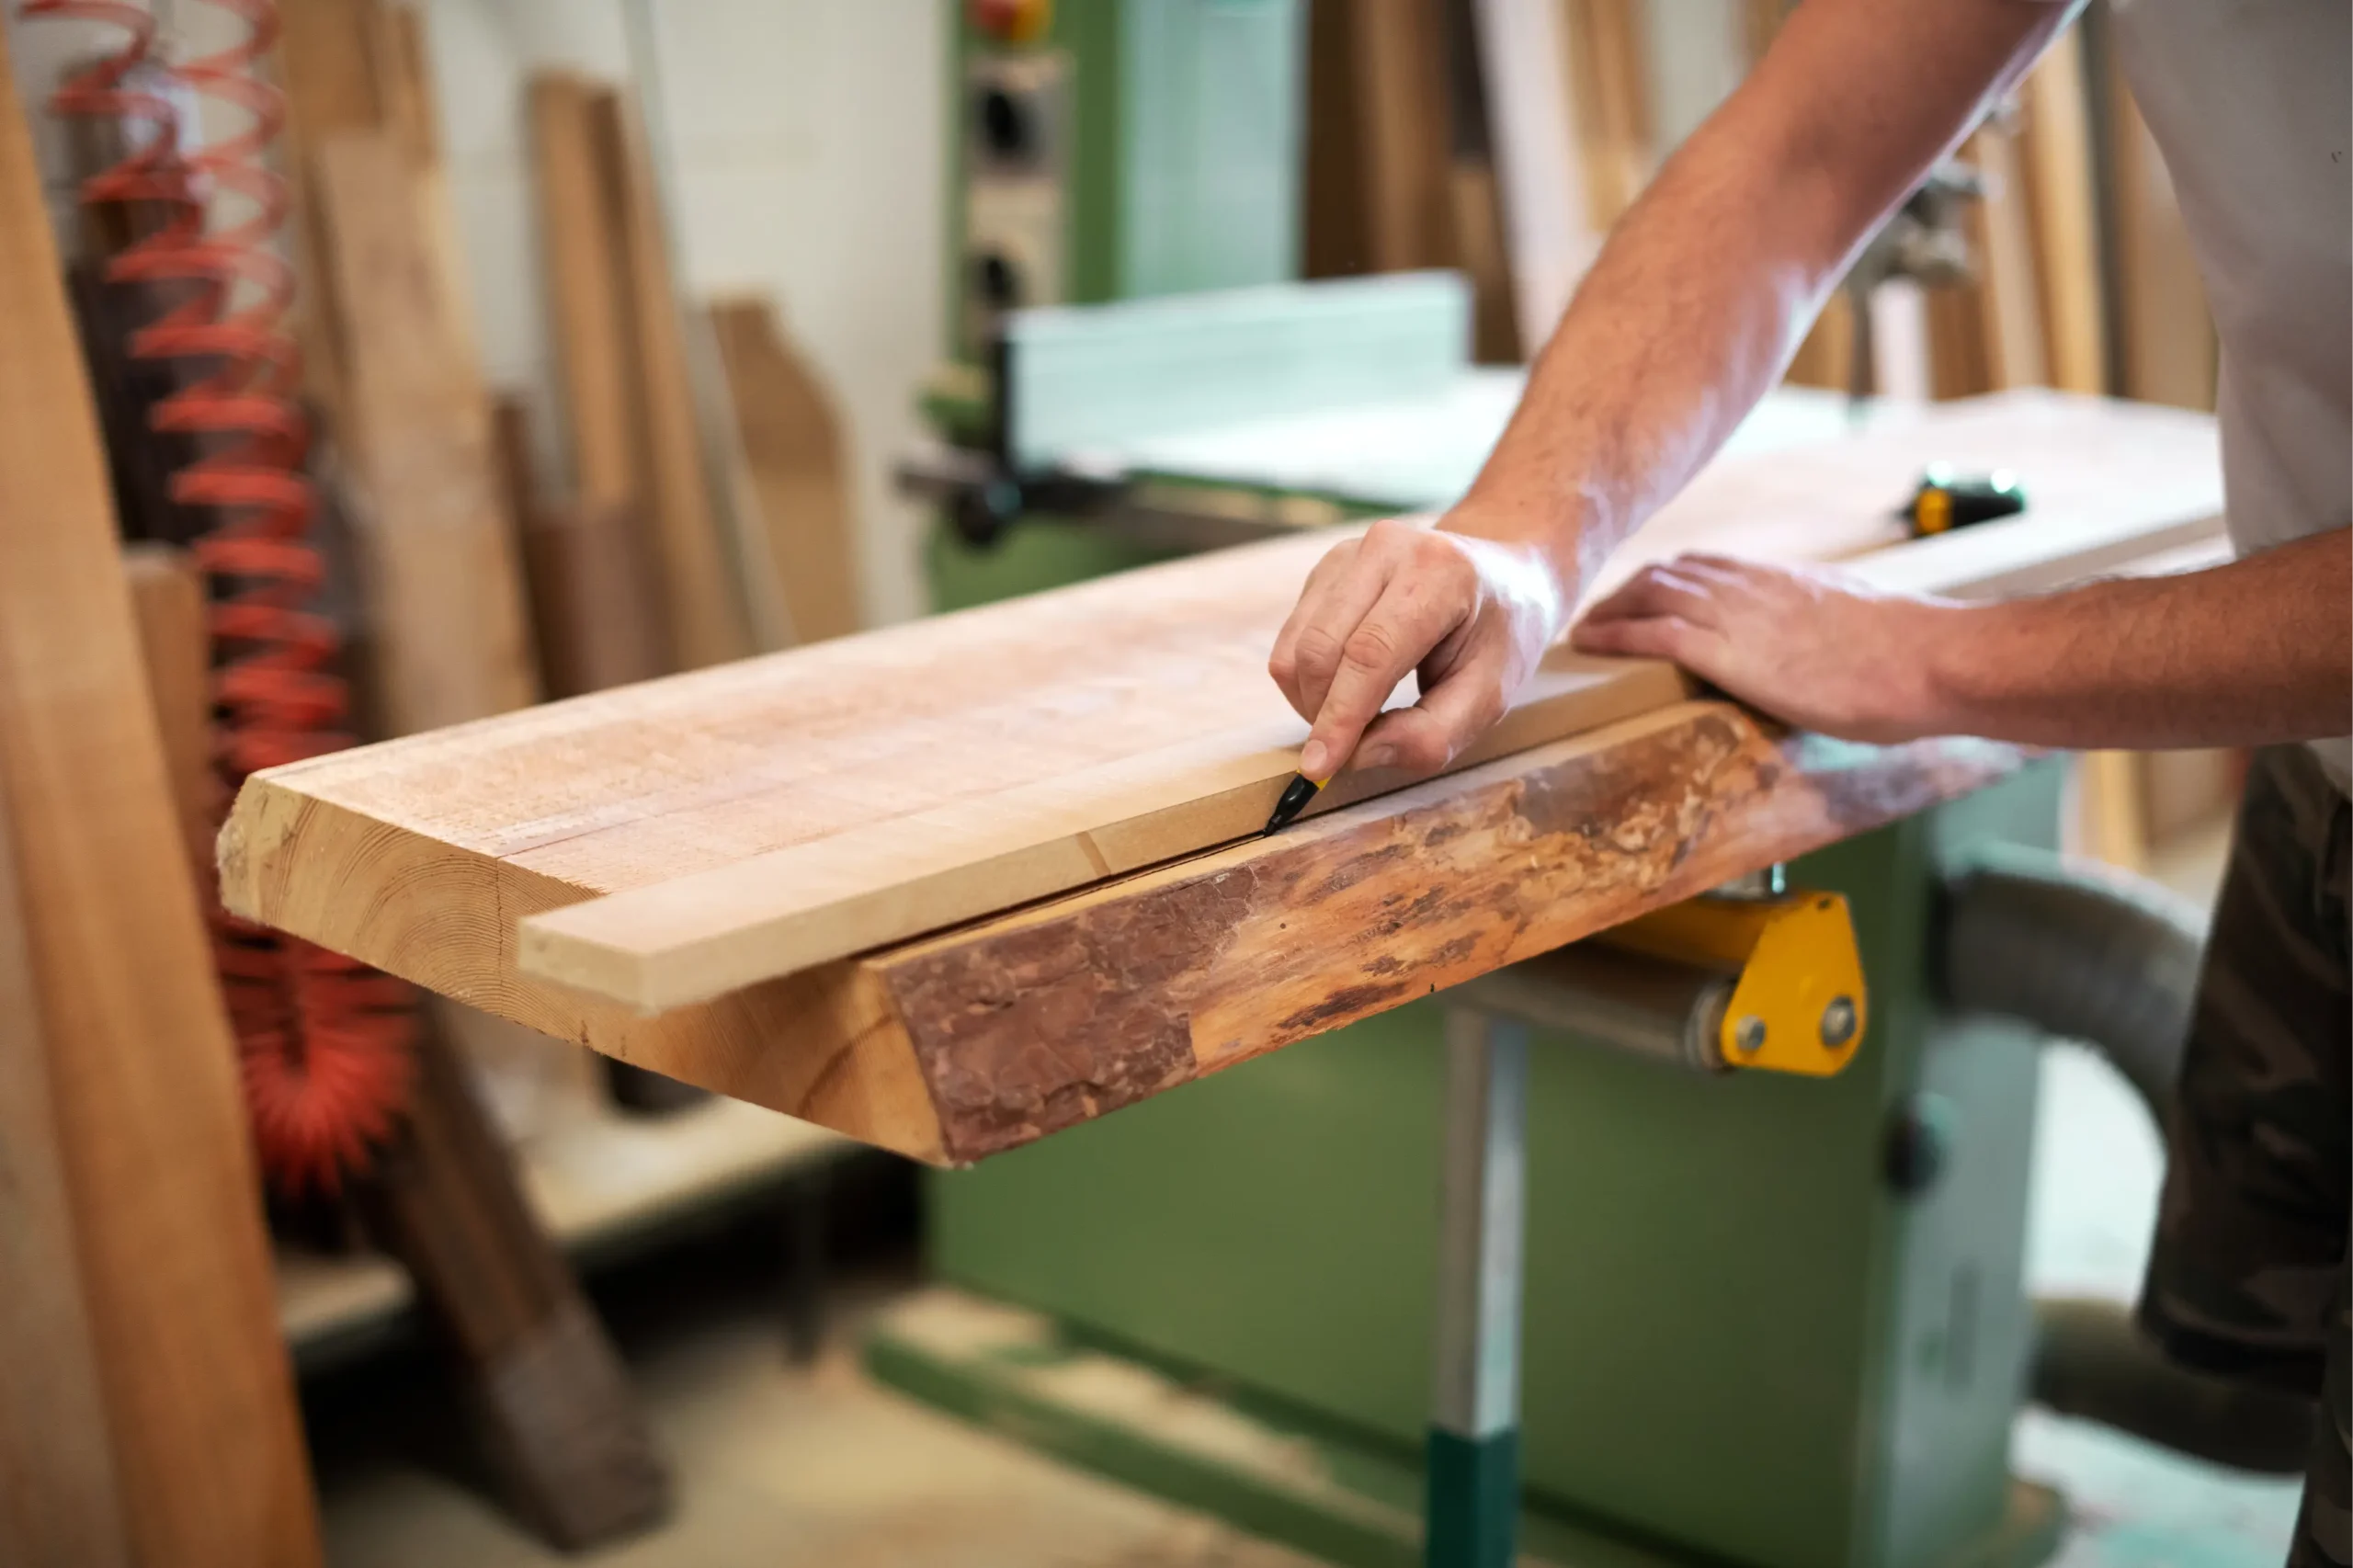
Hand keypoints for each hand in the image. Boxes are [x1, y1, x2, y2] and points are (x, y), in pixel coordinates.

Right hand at [1268, 517, 1568, 780]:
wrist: (1502, 574)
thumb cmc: (1499, 637)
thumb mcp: (1489, 695)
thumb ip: (1431, 735)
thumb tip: (1357, 755)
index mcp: (1439, 573)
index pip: (1371, 653)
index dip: (1340, 715)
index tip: (1319, 768)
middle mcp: (1386, 549)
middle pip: (1321, 649)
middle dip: (1323, 714)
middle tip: (1352, 748)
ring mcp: (1348, 554)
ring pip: (1296, 647)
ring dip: (1310, 700)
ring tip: (1355, 716)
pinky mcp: (1325, 569)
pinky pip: (1292, 639)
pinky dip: (1308, 680)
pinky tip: (1346, 686)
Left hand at [1571, 553, 1971, 742]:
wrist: (1930, 659)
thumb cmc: (1913, 658)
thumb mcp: (1861, 633)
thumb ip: (1830, 635)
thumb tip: (1831, 655)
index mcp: (1785, 582)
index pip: (1710, 566)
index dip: (1669, 579)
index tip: (1645, 594)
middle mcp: (1755, 586)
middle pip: (1672, 572)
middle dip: (1629, 590)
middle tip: (1601, 614)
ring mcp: (1741, 615)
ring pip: (1654, 593)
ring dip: (1611, 608)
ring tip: (1584, 629)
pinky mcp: (1733, 652)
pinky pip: (1656, 632)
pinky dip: (1616, 633)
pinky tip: (1589, 643)